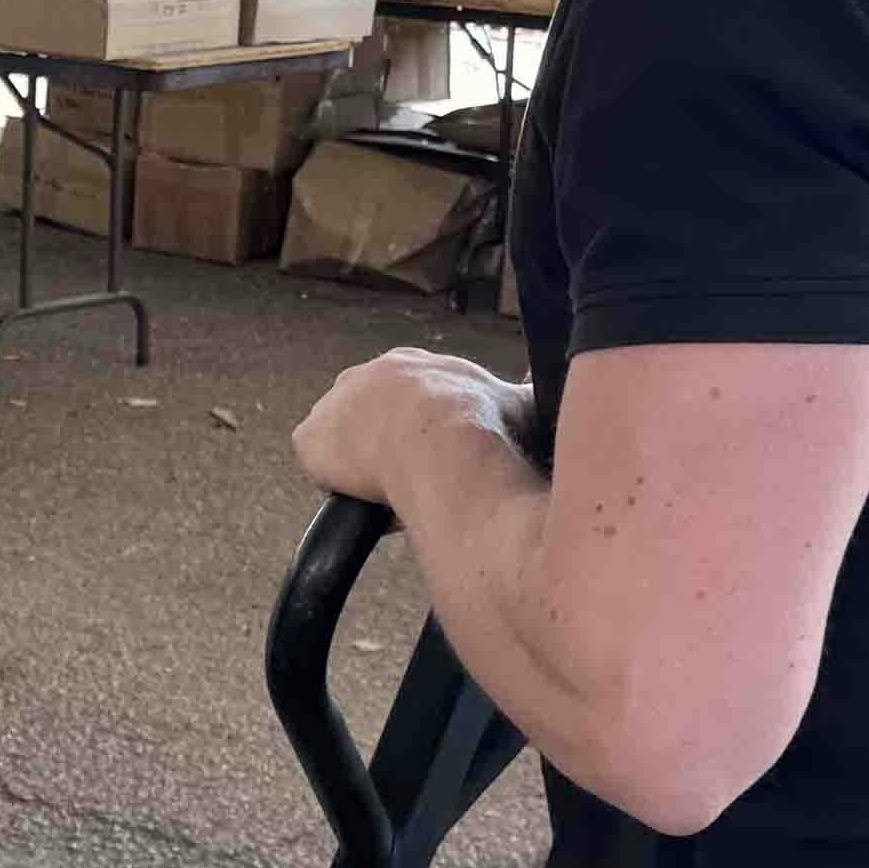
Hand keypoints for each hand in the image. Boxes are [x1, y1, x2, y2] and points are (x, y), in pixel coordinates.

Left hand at [292, 348, 537, 505]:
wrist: (442, 438)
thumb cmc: (485, 424)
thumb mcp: (519, 404)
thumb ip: (529, 396)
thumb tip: (560, 390)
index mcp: (412, 367)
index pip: (407, 403)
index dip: (421, 436)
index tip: (436, 460)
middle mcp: (367, 375)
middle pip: (370, 422)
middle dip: (389, 451)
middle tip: (413, 480)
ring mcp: (333, 404)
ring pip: (345, 448)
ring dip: (366, 471)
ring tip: (395, 495)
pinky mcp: (309, 438)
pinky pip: (321, 470)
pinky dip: (343, 490)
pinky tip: (369, 500)